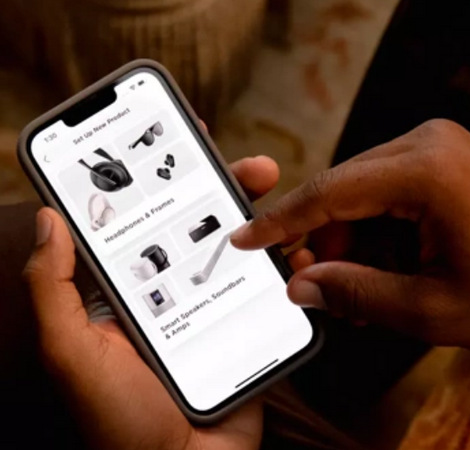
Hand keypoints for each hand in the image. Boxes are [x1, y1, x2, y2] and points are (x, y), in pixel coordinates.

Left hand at [23, 157, 281, 449]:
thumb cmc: (120, 423)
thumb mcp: (72, 353)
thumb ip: (52, 289)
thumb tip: (49, 218)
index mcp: (129, 292)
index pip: (145, 222)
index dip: (162, 180)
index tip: (181, 142)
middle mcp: (175, 295)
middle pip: (203, 227)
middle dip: (229, 189)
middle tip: (254, 168)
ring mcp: (219, 312)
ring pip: (247, 252)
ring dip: (271, 223)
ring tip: (288, 206)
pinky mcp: (256, 332)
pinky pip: (278, 291)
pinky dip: (296, 267)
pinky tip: (304, 253)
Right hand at [231, 119, 469, 352]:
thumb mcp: (436, 309)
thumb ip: (359, 296)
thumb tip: (306, 286)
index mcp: (427, 171)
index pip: (329, 192)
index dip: (281, 222)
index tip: (247, 241)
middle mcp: (433, 143)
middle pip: (345, 187)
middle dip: (320, 238)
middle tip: (307, 285)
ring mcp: (447, 147)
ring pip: (368, 189)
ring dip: (352, 237)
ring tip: (352, 291)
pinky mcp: (455, 160)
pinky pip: (396, 189)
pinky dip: (380, 228)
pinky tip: (382, 270)